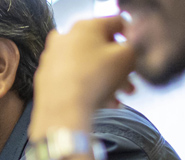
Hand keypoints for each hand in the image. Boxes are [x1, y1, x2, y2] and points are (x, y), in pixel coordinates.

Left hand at [30, 16, 134, 138]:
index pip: (116, 23)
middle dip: (119, 65)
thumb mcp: (127, 58)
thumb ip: (133, 47)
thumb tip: (130, 48)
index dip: (131, 37)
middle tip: (130, 79)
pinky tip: (102, 101)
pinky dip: (89, 87)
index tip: (136, 51)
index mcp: (85, 26)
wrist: (64, 111)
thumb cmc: (93, 82)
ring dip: (107, 79)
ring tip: (118, 96)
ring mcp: (53, 57)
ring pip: (88, 64)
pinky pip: (74, 78)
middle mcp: (65, 38)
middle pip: (101, 47)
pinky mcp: (47, 77)